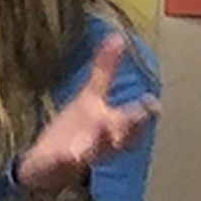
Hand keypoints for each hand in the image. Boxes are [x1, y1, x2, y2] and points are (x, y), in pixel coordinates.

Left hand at [18, 34, 154, 192]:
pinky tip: (68, 155)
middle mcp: (103, 141)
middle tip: (135, 115)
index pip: (134, 118)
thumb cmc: (76, 128)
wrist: (47, 164)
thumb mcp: (90, 95)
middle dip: (129, 127)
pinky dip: (67, 160)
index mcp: (113, 124)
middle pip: (122, 136)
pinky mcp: (58, 164)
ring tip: (102, 128)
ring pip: (97, 150)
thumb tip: (118, 36)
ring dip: (101, 141)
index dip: (144, 113)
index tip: (152, 103)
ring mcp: (81, 155)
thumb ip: (105, 68)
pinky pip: (64, 164)